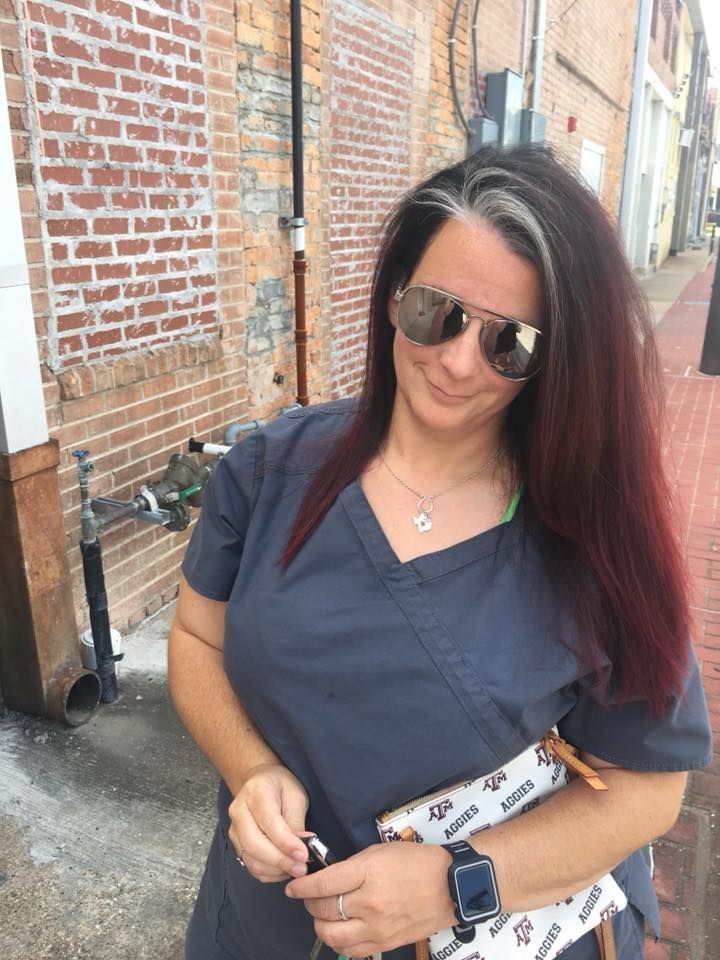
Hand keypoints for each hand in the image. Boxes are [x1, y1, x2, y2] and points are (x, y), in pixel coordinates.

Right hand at [228, 761, 309, 882]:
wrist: (260, 782)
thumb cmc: (281, 787)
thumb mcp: (295, 795)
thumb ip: (296, 821)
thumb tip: (300, 849)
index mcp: (256, 792)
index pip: (269, 823)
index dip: (286, 843)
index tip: (304, 855)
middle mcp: (239, 811)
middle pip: (254, 844)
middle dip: (280, 861)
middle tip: (301, 869)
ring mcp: (234, 829)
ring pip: (250, 859)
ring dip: (275, 870)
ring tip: (296, 869)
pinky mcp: (235, 844)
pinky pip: (250, 866)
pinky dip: (268, 873)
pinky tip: (284, 870)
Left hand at [285, 842, 454, 956]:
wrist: (450, 886)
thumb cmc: (417, 862)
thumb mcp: (381, 851)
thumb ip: (352, 865)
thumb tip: (327, 876)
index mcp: (369, 873)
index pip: (324, 883)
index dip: (302, 887)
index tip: (293, 887)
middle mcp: (369, 903)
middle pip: (323, 910)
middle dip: (308, 904)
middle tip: (308, 897)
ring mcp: (377, 927)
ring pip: (332, 935)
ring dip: (320, 925)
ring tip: (322, 915)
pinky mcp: (384, 943)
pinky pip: (351, 950)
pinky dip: (339, 941)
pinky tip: (340, 930)